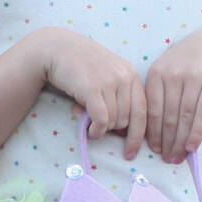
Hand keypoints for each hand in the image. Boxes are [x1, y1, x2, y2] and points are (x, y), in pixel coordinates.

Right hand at [36, 28, 147, 158]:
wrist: (57, 48)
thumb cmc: (80, 64)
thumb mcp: (106, 75)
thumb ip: (117, 96)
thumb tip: (121, 129)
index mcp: (131, 74)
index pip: (143, 110)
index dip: (139, 135)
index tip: (132, 152)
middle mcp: (124, 77)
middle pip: (127, 118)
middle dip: (114, 129)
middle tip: (99, 127)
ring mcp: (109, 82)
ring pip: (114, 121)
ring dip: (102, 130)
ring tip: (91, 127)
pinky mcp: (93, 89)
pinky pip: (102, 120)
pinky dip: (96, 130)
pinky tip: (90, 131)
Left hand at [143, 31, 201, 163]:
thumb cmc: (182, 65)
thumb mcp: (163, 72)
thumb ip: (155, 96)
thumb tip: (144, 131)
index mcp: (156, 74)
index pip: (152, 110)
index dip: (153, 133)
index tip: (154, 150)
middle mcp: (174, 74)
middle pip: (169, 116)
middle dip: (167, 141)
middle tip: (167, 159)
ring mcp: (194, 77)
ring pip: (185, 116)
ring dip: (181, 140)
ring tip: (178, 157)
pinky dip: (197, 131)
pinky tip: (192, 146)